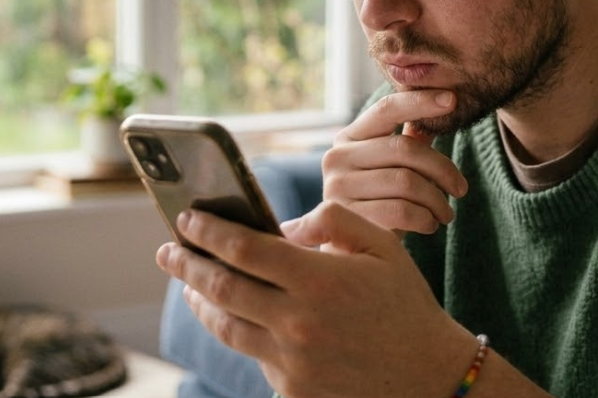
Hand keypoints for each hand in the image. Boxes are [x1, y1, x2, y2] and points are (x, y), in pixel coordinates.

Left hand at [157, 202, 479, 397]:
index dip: (208, 231)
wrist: (431, 380)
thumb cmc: (405, 305)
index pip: (243, 248)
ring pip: (226, 326)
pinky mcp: (293, 392)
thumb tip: (282, 225)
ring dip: (199, 302)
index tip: (187, 217)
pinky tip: (231, 318)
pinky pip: (253, 356)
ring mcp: (292, 363)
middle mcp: (298, 323)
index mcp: (319, 280)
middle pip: (221, 288)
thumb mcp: (382, 247)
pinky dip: (236, 332)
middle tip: (167, 250)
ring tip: (188, 286)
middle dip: (186, 265)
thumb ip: (333, 220)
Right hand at [322, 89, 467, 233]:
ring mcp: (338, 187)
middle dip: (442, 169)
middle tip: (461, 189)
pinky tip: (430, 224)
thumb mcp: (389, 167)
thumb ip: (409, 140)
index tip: (452, 100)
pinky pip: (402, 211)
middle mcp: (337, 157)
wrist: (347, 247)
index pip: (387, 109)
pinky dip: (426, 219)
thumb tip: (442, 104)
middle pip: (405, 149)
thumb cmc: (375, 201)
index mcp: (349, 137)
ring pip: (407, 182)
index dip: (420, 101)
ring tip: (446, 213)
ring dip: (437, 200)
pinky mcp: (348, 217)